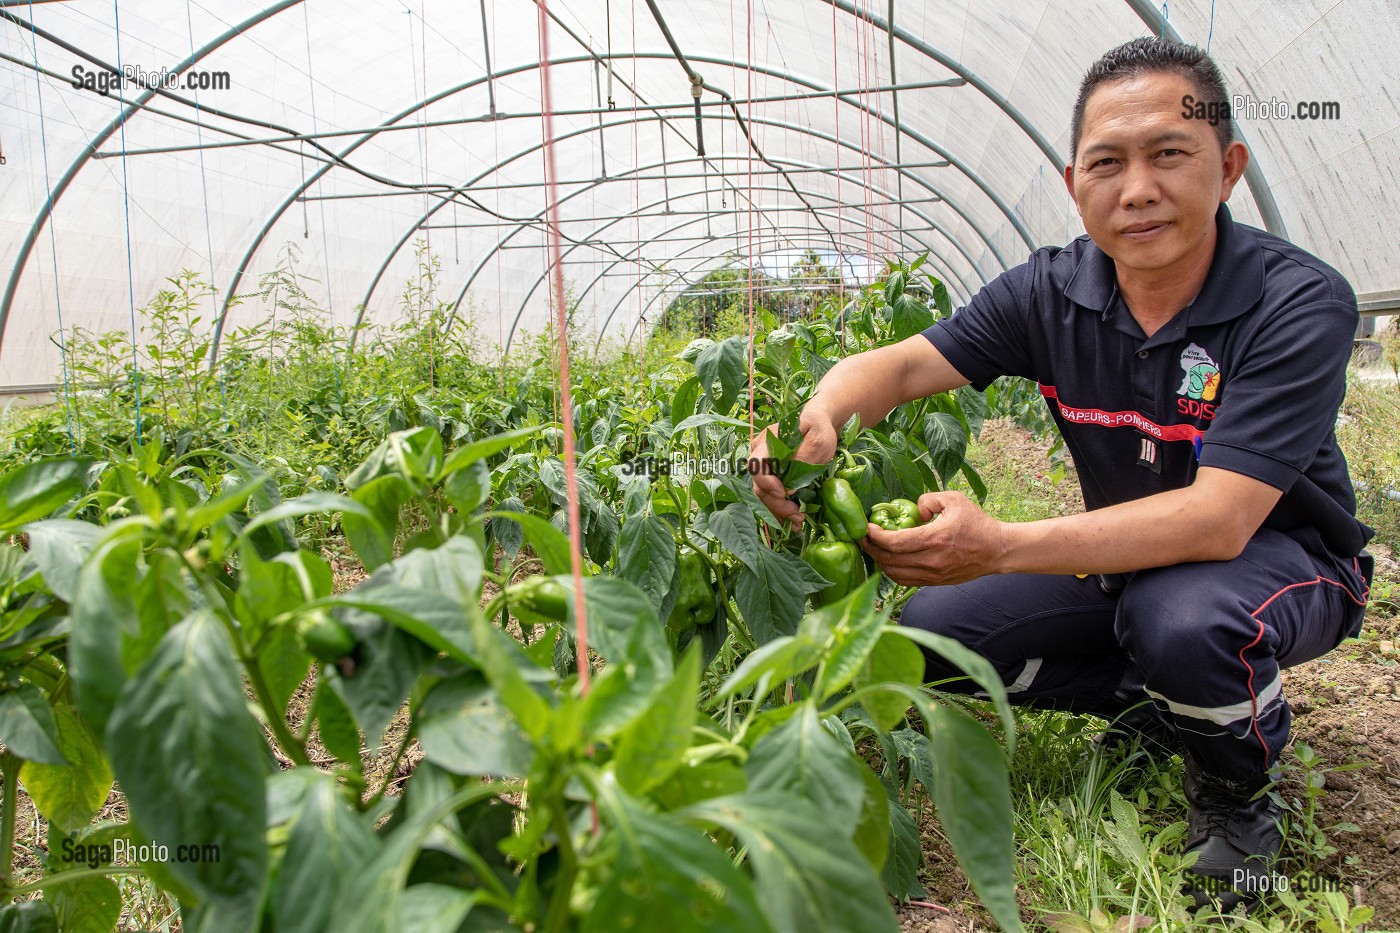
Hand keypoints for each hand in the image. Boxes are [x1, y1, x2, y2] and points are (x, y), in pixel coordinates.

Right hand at [750, 407, 838, 527]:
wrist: (818, 425)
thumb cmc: (818, 428)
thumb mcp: (818, 438)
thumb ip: (803, 458)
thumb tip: (788, 487)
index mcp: (768, 442)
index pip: (755, 465)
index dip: (766, 482)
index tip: (784, 493)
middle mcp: (761, 456)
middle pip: (760, 487)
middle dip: (777, 505)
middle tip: (798, 516)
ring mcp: (766, 469)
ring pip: (765, 496)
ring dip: (779, 513)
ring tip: (798, 522)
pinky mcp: (773, 479)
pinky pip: (772, 498)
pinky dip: (782, 512)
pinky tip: (794, 521)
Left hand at [859, 490, 1007, 585]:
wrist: (997, 550)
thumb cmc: (976, 523)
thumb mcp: (954, 500)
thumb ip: (928, 499)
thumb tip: (912, 509)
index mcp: (935, 539)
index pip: (895, 543)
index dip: (875, 536)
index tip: (866, 527)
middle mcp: (932, 561)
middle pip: (889, 560)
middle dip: (871, 549)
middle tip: (863, 537)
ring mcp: (933, 575)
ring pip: (894, 574)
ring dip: (879, 562)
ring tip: (873, 548)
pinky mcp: (935, 582)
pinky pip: (905, 581)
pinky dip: (892, 571)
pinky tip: (888, 560)